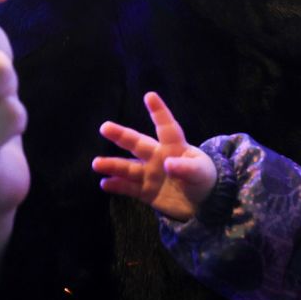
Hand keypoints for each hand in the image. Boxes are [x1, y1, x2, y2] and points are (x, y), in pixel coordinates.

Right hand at [93, 92, 216, 220]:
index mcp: (175, 147)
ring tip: (96, 163)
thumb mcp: (200, 173)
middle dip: (121, 135)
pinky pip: (129, 188)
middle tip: (105, 127)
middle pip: (138, 143)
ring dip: (112, 165)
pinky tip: (104, 183)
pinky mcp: (146, 192)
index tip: (150, 96)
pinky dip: (117, 186)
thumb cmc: (204, 179)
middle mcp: (158, 157)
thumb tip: (167, 164)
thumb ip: (186, 168)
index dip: (159, 112)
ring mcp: (150, 174)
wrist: (202, 204)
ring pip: (128, 167)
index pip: (166, 127)